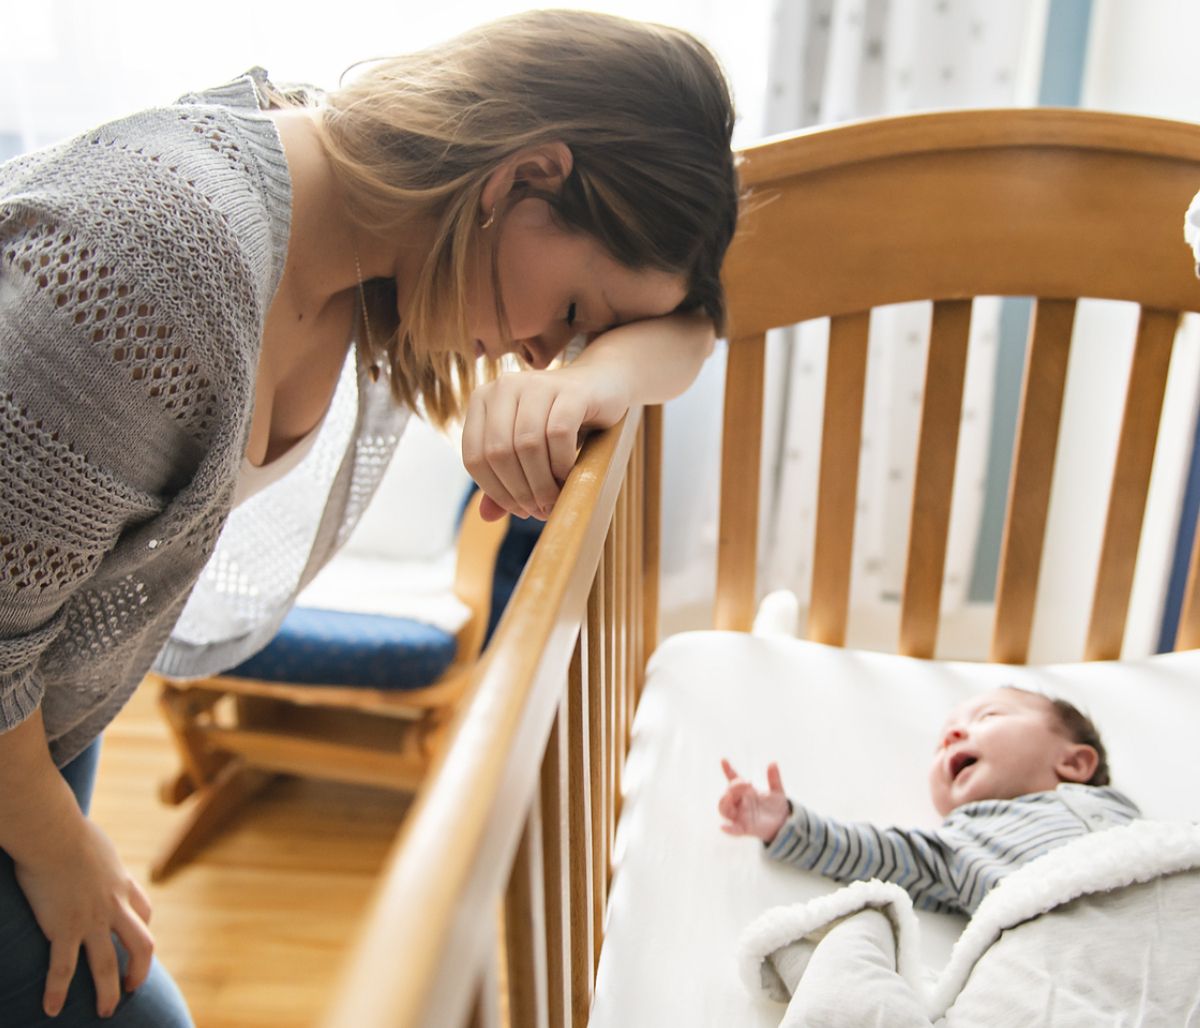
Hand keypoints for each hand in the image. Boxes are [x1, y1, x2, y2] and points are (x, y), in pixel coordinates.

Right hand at [14, 816, 153, 1017]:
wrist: (55, 833)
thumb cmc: (68, 830)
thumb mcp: (96, 844)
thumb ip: (96, 858)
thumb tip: (86, 851)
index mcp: (122, 883)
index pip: (144, 913)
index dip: (142, 931)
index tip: (136, 944)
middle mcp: (114, 905)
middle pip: (141, 944)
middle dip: (139, 969)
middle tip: (131, 988)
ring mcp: (92, 919)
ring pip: (108, 963)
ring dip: (108, 990)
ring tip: (105, 1012)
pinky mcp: (64, 928)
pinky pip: (64, 968)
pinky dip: (58, 991)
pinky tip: (52, 1009)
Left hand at [462, 364, 630, 521]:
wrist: (602, 386)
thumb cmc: (558, 423)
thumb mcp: (527, 450)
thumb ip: (504, 478)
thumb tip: (485, 516)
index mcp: (482, 400)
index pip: (474, 457)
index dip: (495, 491)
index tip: (519, 510)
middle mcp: (504, 386)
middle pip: (499, 453)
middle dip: (520, 491)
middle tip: (540, 510)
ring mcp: (537, 383)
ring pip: (528, 445)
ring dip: (542, 483)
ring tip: (553, 500)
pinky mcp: (570, 390)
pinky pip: (559, 434)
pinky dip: (563, 464)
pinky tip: (569, 476)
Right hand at [718, 758, 789, 841]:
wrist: (784, 824)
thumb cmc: (776, 807)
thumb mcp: (777, 791)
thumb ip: (774, 779)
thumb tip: (773, 763)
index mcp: (745, 792)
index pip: (733, 779)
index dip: (728, 770)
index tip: (724, 760)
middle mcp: (740, 802)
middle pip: (727, 794)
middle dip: (733, 787)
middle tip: (746, 783)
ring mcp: (741, 815)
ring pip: (725, 810)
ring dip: (725, 803)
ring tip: (729, 796)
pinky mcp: (745, 828)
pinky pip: (734, 829)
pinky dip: (728, 829)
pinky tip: (723, 827)